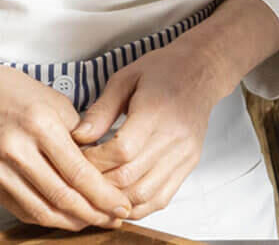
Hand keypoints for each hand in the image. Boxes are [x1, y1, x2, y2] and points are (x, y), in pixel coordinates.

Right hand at [0, 57, 133, 229]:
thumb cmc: (10, 91)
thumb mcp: (54, 101)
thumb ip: (78, 135)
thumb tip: (100, 166)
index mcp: (40, 125)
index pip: (79, 172)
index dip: (104, 196)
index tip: (121, 204)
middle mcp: (17, 150)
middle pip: (62, 197)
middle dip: (94, 214)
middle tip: (114, 219)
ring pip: (41, 210)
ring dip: (71, 222)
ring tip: (92, 222)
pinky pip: (21, 209)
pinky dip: (45, 217)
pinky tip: (62, 217)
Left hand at [70, 42, 225, 219]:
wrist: (201, 72)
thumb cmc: (162, 71)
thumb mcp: (125, 79)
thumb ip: (100, 110)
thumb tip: (77, 138)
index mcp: (155, 111)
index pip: (121, 151)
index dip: (94, 160)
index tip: (78, 157)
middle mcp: (173, 138)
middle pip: (129, 177)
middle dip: (98, 183)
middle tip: (81, 177)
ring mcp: (183, 155)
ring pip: (143, 195)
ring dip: (115, 200)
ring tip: (96, 192)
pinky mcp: (188, 166)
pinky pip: (160, 199)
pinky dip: (137, 207)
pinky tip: (120, 200)